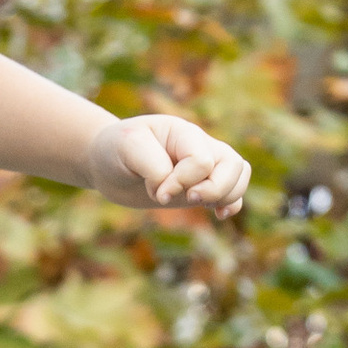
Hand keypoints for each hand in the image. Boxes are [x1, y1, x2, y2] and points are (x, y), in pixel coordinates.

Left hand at [97, 111, 250, 220]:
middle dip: (214, 189)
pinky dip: (232, 204)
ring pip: (239, 175)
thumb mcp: (127, 147)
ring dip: (226, 196)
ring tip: (201, 204)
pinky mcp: (201, 186)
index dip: (183, 182)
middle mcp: (200, 145)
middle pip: (233, 165)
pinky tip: (218, 215)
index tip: (156, 192)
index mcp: (183, 132)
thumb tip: (170, 192)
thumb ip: (151, 164)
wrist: (108, 162)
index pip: (202, 160)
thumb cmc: (117, 149)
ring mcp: (204, 165)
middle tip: (188, 199)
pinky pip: (234, 192)